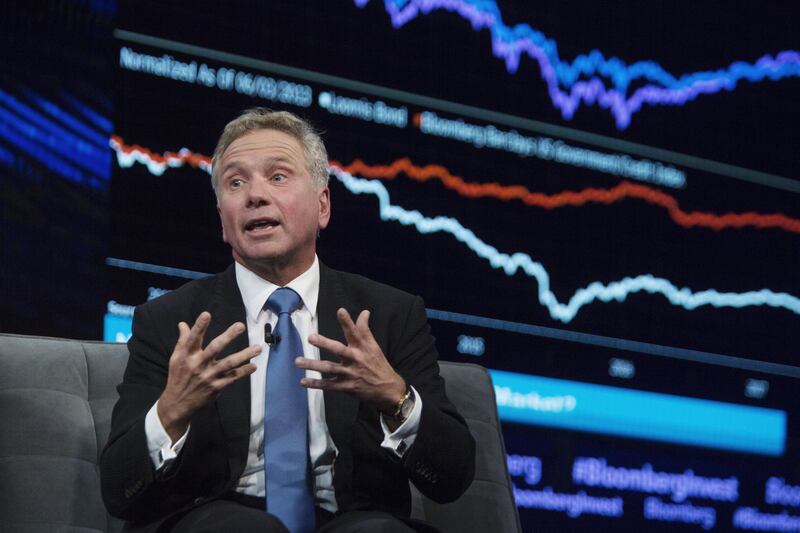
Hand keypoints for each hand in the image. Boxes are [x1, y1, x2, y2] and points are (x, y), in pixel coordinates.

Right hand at [158, 312, 259, 440]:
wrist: (177, 404)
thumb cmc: (178, 377)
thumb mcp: (176, 358)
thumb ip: (183, 340)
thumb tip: (183, 323)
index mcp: (186, 356)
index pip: (193, 338)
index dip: (199, 326)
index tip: (207, 314)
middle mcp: (198, 364)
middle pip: (215, 348)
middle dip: (228, 336)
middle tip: (241, 326)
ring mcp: (209, 376)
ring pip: (229, 363)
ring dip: (245, 355)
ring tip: (258, 348)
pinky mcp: (216, 387)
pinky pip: (233, 377)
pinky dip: (244, 372)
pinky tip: (253, 366)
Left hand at [300, 308, 406, 412]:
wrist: (389, 390)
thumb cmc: (379, 365)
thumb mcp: (374, 347)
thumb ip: (365, 330)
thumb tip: (364, 312)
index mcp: (363, 348)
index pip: (355, 331)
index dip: (348, 321)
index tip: (340, 310)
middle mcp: (355, 359)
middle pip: (338, 349)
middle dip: (324, 343)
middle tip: (310, 337)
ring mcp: (350, 373)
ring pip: (329, 368)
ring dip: (312, 365)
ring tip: (297, 362)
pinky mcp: (346, 386)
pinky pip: (328, 385)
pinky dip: (315, 384)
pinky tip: (303, 381)